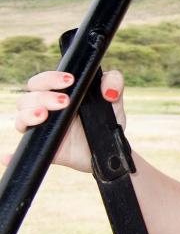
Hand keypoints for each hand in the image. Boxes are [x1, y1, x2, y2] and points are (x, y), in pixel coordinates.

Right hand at [6, 69, 126, 172]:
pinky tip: (7, 156)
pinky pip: (22, 150)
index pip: (42, 81)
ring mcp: (42, 129)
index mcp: (58, 94)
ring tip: (45, 115)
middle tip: (65, 101)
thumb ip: (114, 83)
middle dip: (43, 96)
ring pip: (21, 118)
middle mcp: (45, 109)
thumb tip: (108, 90)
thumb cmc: (107, 120)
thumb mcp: (114, 101)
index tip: (69, 80)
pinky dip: (11, 154)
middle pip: (28, 98)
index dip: (50, 78)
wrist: (111, 148)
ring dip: (29, 114)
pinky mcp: (43, 148)